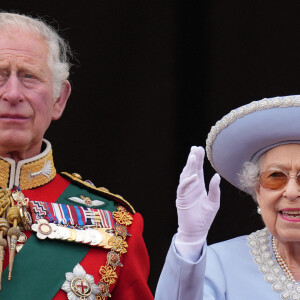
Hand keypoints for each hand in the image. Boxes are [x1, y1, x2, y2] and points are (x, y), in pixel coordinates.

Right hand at [175, 146, 220, 260]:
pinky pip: (183, 188)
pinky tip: (194, 176)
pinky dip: (188, 182)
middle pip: (191, 170)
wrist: (197, 231)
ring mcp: (185, 192)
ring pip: (186, 176)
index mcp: (199, 186)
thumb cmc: (205, 218)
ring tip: (193, 157)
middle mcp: (192, 187)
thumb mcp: (214, 203)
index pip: (198, 170)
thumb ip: (215, 190)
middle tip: (195, 148)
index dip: (199, 160)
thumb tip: (216, 176)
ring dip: (189, 167)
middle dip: (193, 159)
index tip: (200, 149)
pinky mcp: (181, 199)